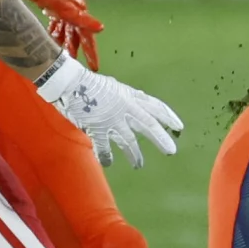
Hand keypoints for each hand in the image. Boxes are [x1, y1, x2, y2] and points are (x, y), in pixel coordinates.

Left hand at [19, 0, 103, 70]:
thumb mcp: (68, 8)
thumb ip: (84, 20)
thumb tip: (101, 28)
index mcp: (80, 14)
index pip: (88, 38)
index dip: (91, 53)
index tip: (94, 67)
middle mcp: (73, 13)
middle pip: (76, 36)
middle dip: (75, 50)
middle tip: (73, 64)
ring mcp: (61, 11)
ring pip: (65, 32)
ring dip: (63, 43)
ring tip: (60, 56)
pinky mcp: (50, 9)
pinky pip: (54, 25)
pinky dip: (53, 33)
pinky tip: (49, 39)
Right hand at [36, 56, 182, 168]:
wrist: (69, 82)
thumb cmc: (90, 84)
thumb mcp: (115, 88)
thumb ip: (127, 98)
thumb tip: (137, 102)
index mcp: (130, 96)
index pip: (155, 106)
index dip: (168, 117)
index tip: (179, 127)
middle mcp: (125, 108)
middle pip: (148, 125)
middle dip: (160, 138)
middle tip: (171, 151)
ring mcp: (112, 119)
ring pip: (129, 140)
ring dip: (134, 154)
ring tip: (139, 165)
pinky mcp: (97, 128)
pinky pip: (104, 146)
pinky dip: (106, 156)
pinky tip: (109, 163)